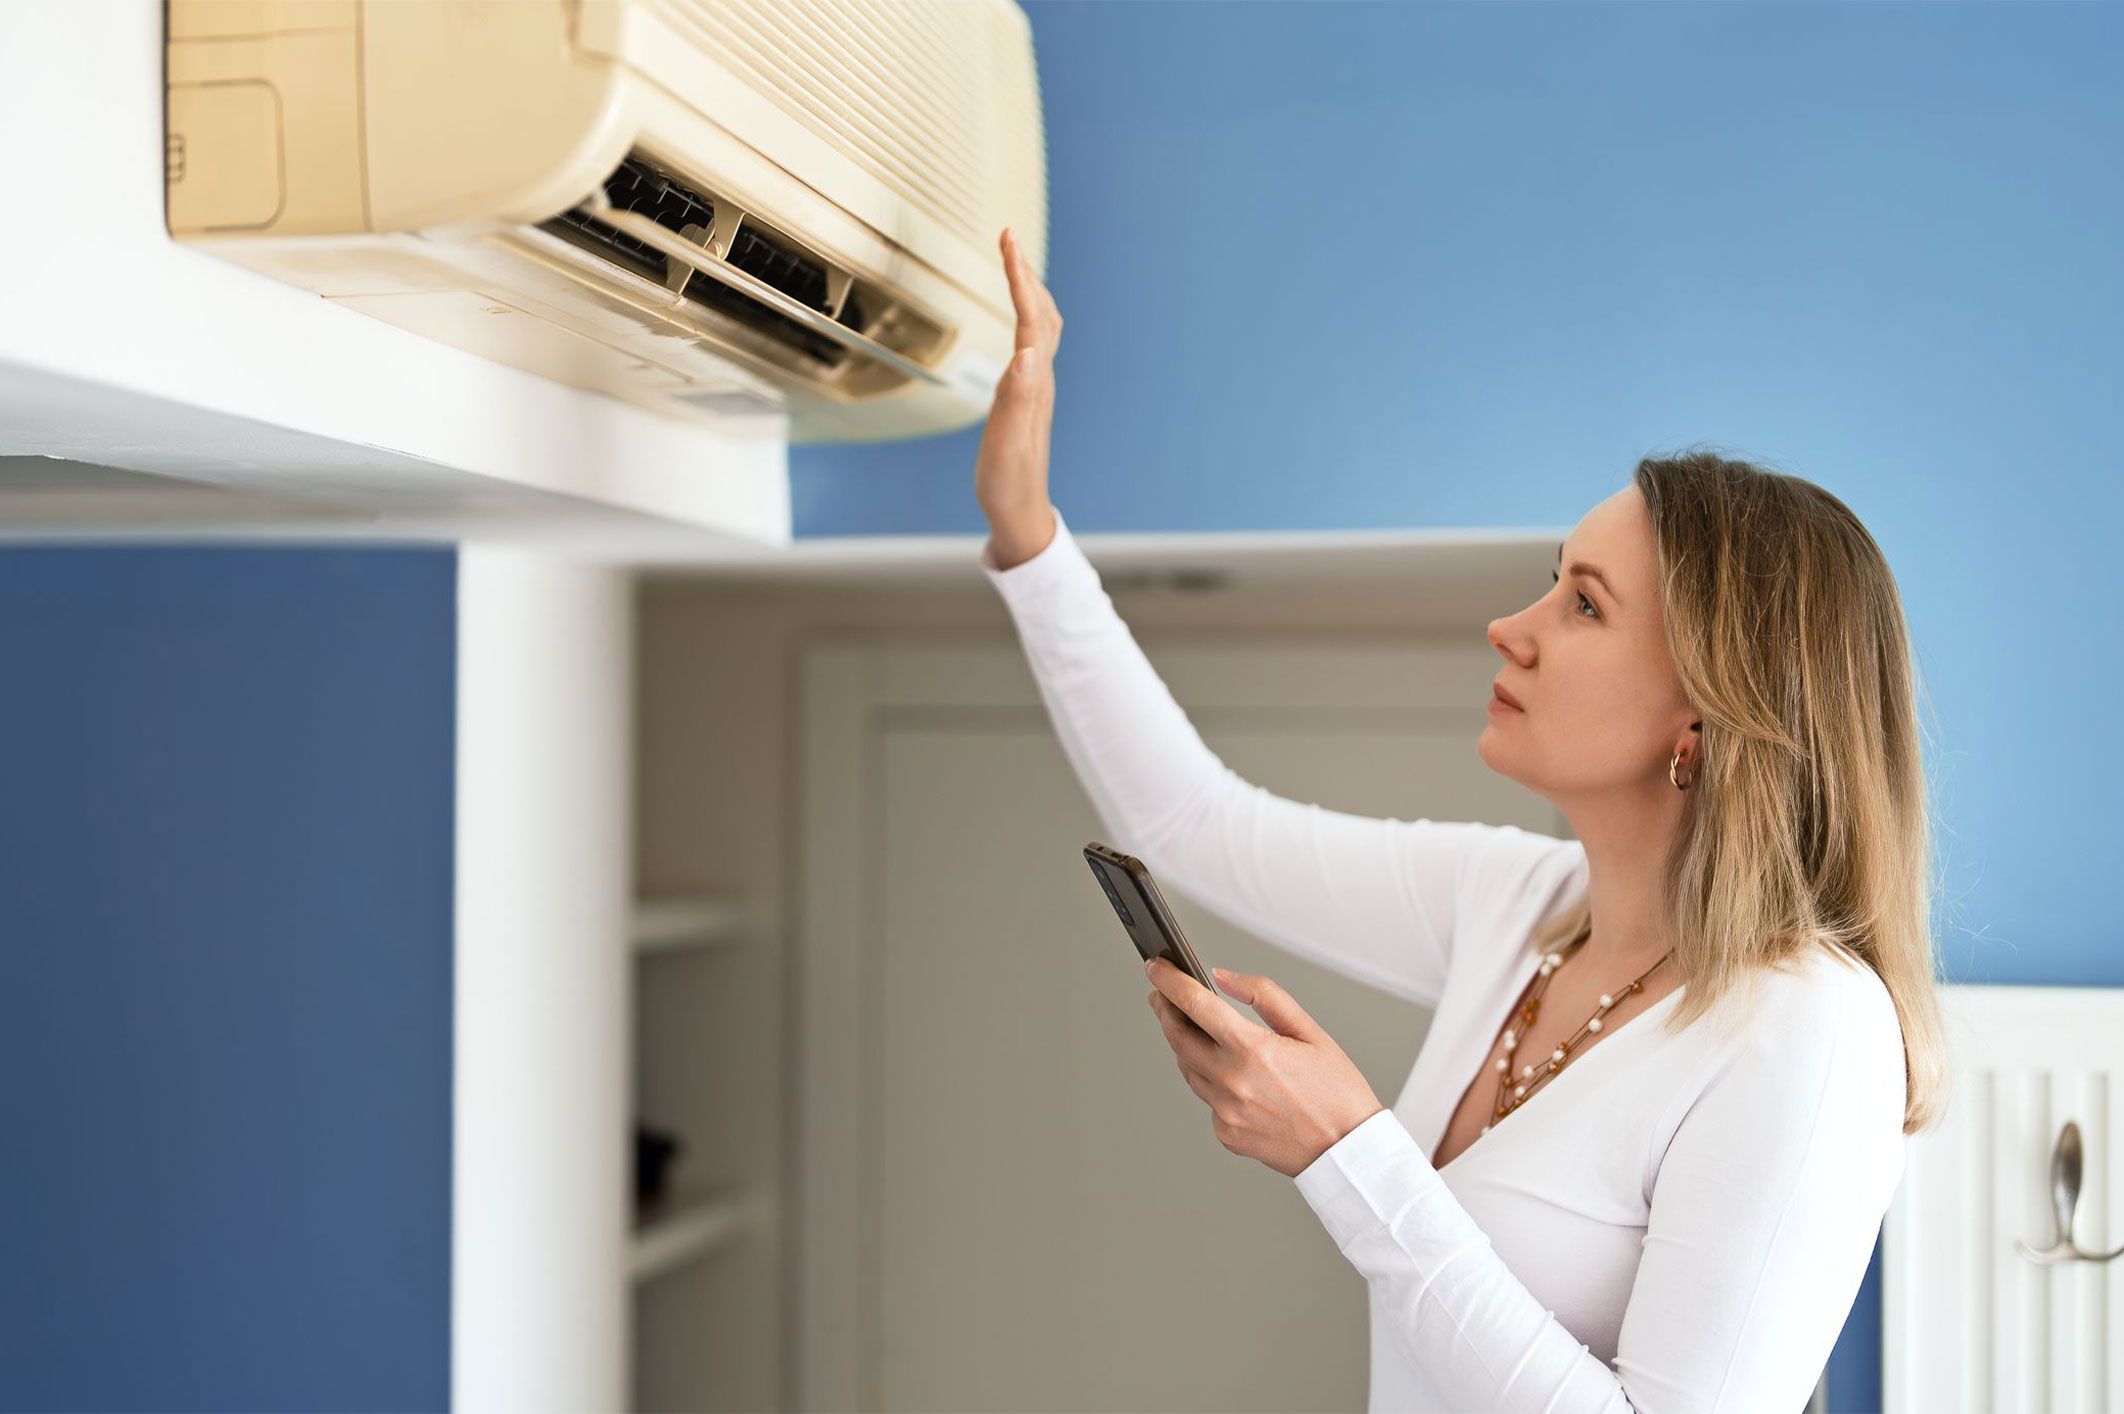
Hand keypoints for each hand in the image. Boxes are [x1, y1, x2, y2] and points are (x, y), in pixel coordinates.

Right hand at [975, 226, 1062, 558]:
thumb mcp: (1007, 443)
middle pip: (1041, 312)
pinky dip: (1027, 315)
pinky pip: (1034, 342)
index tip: (1006, 239)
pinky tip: (1019, 316)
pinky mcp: (1029, 396)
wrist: (1021, 511)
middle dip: (1023, 271)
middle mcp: (1041, 379)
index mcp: (1034, 383)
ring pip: (1043, 325)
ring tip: (1013, 263)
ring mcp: (1037, 386)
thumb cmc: (1008, 482)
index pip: (1029, 317)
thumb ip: (1016, 398)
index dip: (1017, 276)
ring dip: (1029, 289)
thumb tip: (1027, 352)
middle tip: (1005, 237)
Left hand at [1145, 957, 1385, 1178]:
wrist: (1348, 1151)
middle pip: (1177, 1038)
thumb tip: (1224, 977)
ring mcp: (1225, 1112)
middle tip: (1162, 996)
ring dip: (1186, 1046)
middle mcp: (1232, 1082)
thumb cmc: (1338, 1092)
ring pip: (1189, 1069)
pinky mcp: (1226, 1134)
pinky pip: (1207, 1100)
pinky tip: (1231, 1076)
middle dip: (1165, 1011)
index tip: (1156, 968)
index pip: (1194, 1005)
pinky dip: (1211, 1082)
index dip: (1169, 981)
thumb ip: (1264, 995)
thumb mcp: (1309, 1030)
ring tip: (1196, 1030)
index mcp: (1252, 1050)